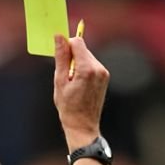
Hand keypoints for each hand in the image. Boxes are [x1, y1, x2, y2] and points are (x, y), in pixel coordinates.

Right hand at [53, 34, 109, 150]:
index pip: (77, 42)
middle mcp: (98, 68)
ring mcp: (104, 72)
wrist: (83, 127)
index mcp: (87, 69)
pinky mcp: (105, 76)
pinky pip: (92, 65)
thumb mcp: (60, 82)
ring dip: (77, 64)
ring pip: (87, 57)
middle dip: (72, 58)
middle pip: (82, 49)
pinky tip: (80, 86)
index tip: (60, 57)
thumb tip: (59, 37)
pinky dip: (84, 70)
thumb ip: (61, 58)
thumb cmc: (69, 108)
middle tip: (65, 77)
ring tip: (73, 84)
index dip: (66, 47)